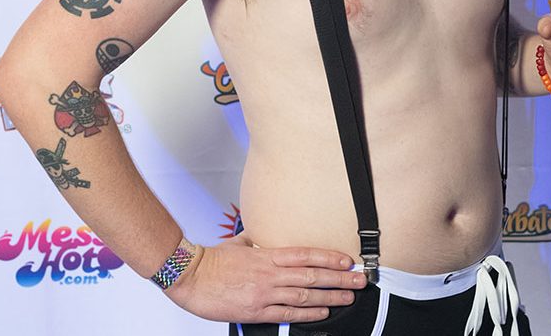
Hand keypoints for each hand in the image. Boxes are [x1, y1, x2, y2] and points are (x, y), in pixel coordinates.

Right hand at [164, 233, 366, 322]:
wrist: (190, 276)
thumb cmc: (212, 260)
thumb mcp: (238, 244)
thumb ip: (256, 241)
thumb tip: (263, 237)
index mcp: (267, 255)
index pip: (306, 255)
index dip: (329, 257)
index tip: (347, 260)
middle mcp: (270, 273)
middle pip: (312, 276)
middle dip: (340, 278)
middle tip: (360, 280)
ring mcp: (264, 293)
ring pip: (305, 296)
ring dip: (331, 296)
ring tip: (349, 297)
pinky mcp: (256, 311)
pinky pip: (287, 313)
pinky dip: (308, 314)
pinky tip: (323, 312)